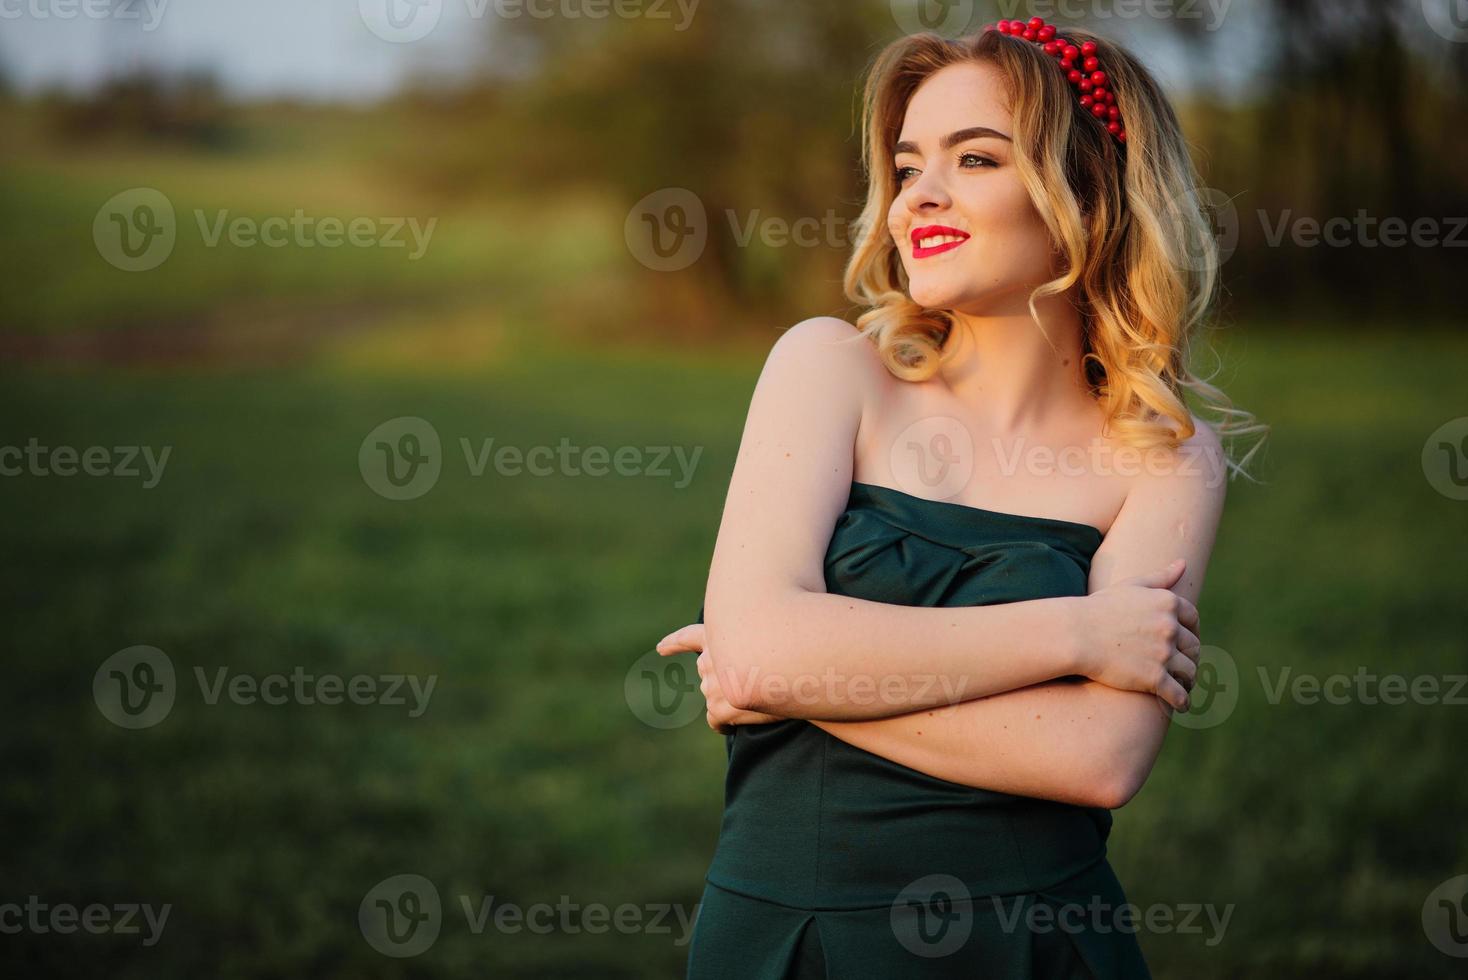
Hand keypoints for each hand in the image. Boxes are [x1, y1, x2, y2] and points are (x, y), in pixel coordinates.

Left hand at [656, 624, 783, 732]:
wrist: (796, 664)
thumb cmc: (794, 647)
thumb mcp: (768, 632)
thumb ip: (749, 640)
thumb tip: (745, 660)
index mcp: (717, 635)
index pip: (689, 637)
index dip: (674, 643)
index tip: (660, 649)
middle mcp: (709, 658)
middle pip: (709, 674)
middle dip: (724, 680)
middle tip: (751, 681)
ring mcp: (711, 684)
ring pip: (713, 699)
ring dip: (729, 701)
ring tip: (756, 697)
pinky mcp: (718, 707)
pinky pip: (715, 721)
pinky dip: (723, 724)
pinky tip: (735, 724)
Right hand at [1075, 559, 1201, 711]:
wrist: (1075, 635)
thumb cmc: (1098, 608)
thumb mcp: (1130, 586)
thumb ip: (1160, 576)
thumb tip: (1184, 563)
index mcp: (1167, 603)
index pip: (1193, 619)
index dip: (1192, 631)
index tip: (1185, 640)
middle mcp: (1170, 628)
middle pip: (1193, 647)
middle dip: (1190, 657)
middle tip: (1183, 665)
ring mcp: (1163, 654)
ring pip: (1189, 671)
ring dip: (1188, 680)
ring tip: (1183, 685)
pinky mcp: (1154, 679)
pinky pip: (1178, 694)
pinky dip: (1182, 701)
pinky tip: (1180, 705)